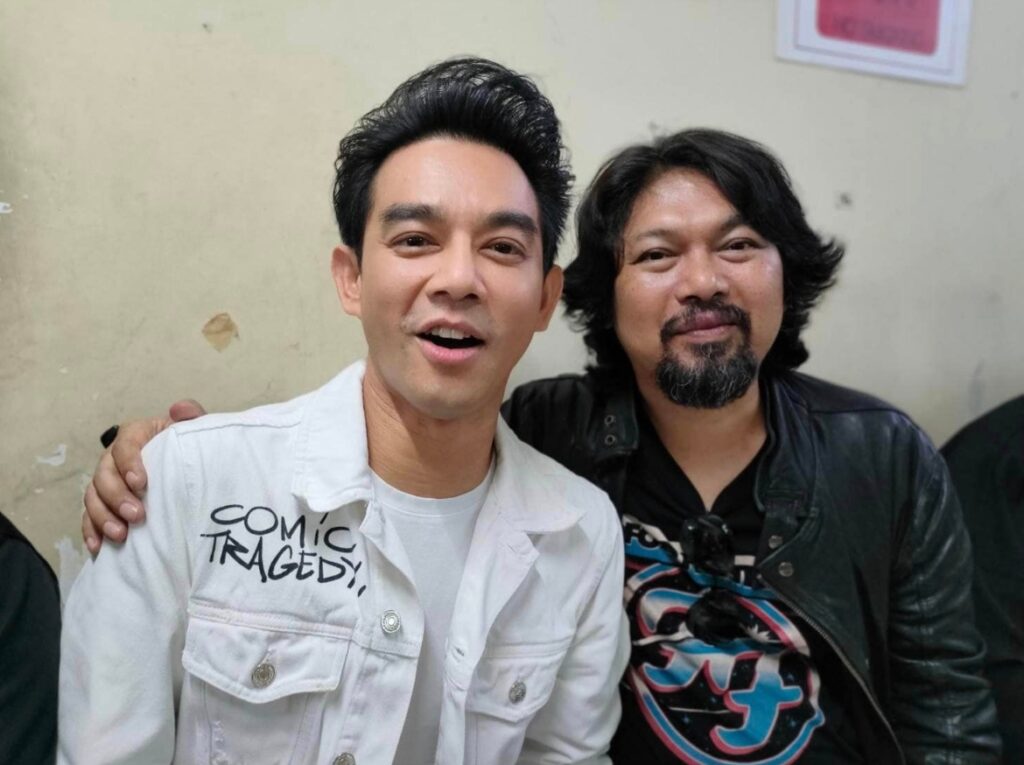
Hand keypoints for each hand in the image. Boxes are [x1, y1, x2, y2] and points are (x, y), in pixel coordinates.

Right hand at [81, 400, 205, 552]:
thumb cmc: (188, 446)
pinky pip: (89, 517)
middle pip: (104, 474)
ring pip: (93, 497)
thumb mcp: (193, 430)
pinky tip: (99, 547)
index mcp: (136, 436)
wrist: (186, 467)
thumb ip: (191, 417)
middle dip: (117, 496)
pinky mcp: (105, 505)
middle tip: (136, 515)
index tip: (141, 483)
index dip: (129, 463)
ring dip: (103, 517)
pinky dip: (91, 531)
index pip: (125, 445)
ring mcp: (107, 482)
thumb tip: (180, 409)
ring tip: (121, 535)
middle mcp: (114, 458)